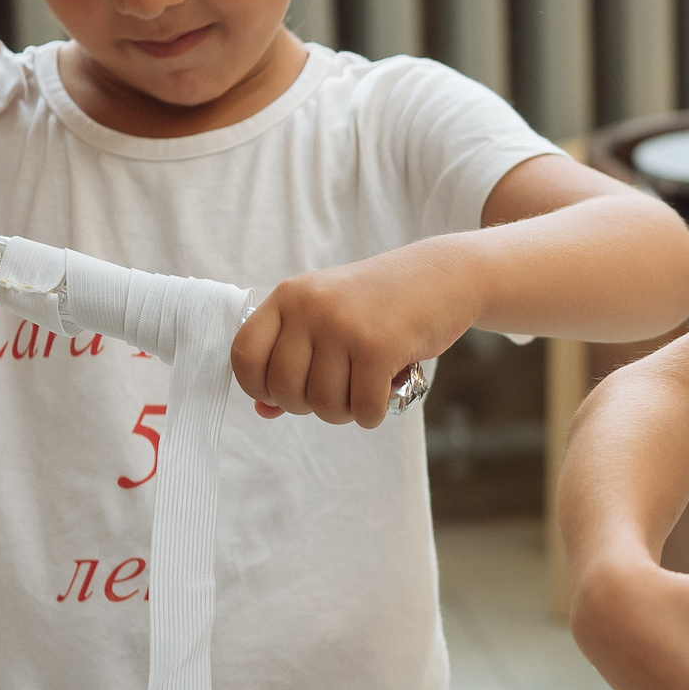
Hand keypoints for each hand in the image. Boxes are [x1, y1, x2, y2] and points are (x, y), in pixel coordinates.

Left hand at [230, 241, 477, 427]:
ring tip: (364, 387)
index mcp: (290, 296)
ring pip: (325, 405)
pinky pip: (363, 409)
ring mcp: (344, 326)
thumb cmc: (381, 303)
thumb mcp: (328, 317)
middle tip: (338, 390)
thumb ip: (292, 359)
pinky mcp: (379, 347)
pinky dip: (373, 414)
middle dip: (310, 406)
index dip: (258, 386)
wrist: (443, 276)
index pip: (245, 354)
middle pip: (285, 390)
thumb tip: (264, 410)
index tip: (282, 391)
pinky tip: (385, 391)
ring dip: (347, 411)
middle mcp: (311, 308)